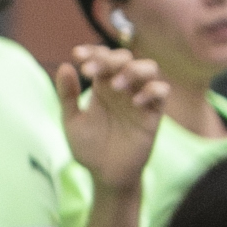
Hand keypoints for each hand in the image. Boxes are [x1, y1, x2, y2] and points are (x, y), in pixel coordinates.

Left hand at [56, 41, 170, 196]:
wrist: (105, 174)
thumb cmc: (89, 147)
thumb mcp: (72, 121)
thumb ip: (67, 95)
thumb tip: (65, 66)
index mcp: (102, 86)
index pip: (102, 58)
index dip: (92, 52)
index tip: (77, 54)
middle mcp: (122, 88)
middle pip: (125, 58)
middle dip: (109, 59)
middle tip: (91, 72)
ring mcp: (139, 99)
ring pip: (149, 68)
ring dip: (133, 70)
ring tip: (115, 86)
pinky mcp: (153, 114)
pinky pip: (161, 92)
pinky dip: (152, 90)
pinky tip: (136, 102)